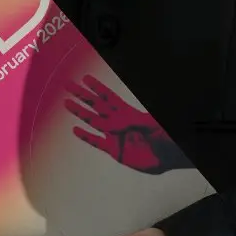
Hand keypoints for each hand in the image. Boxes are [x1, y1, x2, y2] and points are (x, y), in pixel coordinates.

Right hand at [64, 75, 188, 174]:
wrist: (168, 157)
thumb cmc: (164, 137)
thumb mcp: (152, 125)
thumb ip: (133, 122)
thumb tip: (113, 124)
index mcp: (128, 113)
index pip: (109, 97)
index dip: (97, 87)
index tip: (85, 78)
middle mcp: (118, 122)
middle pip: (97, 105)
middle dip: (83, 95)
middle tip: (69, 85)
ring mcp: (115, 136)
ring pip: (93, 121)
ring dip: (80, 112)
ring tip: (67, 103)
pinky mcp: (114, 150)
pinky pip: (97, 142)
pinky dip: (86, 136)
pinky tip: (76, 130)